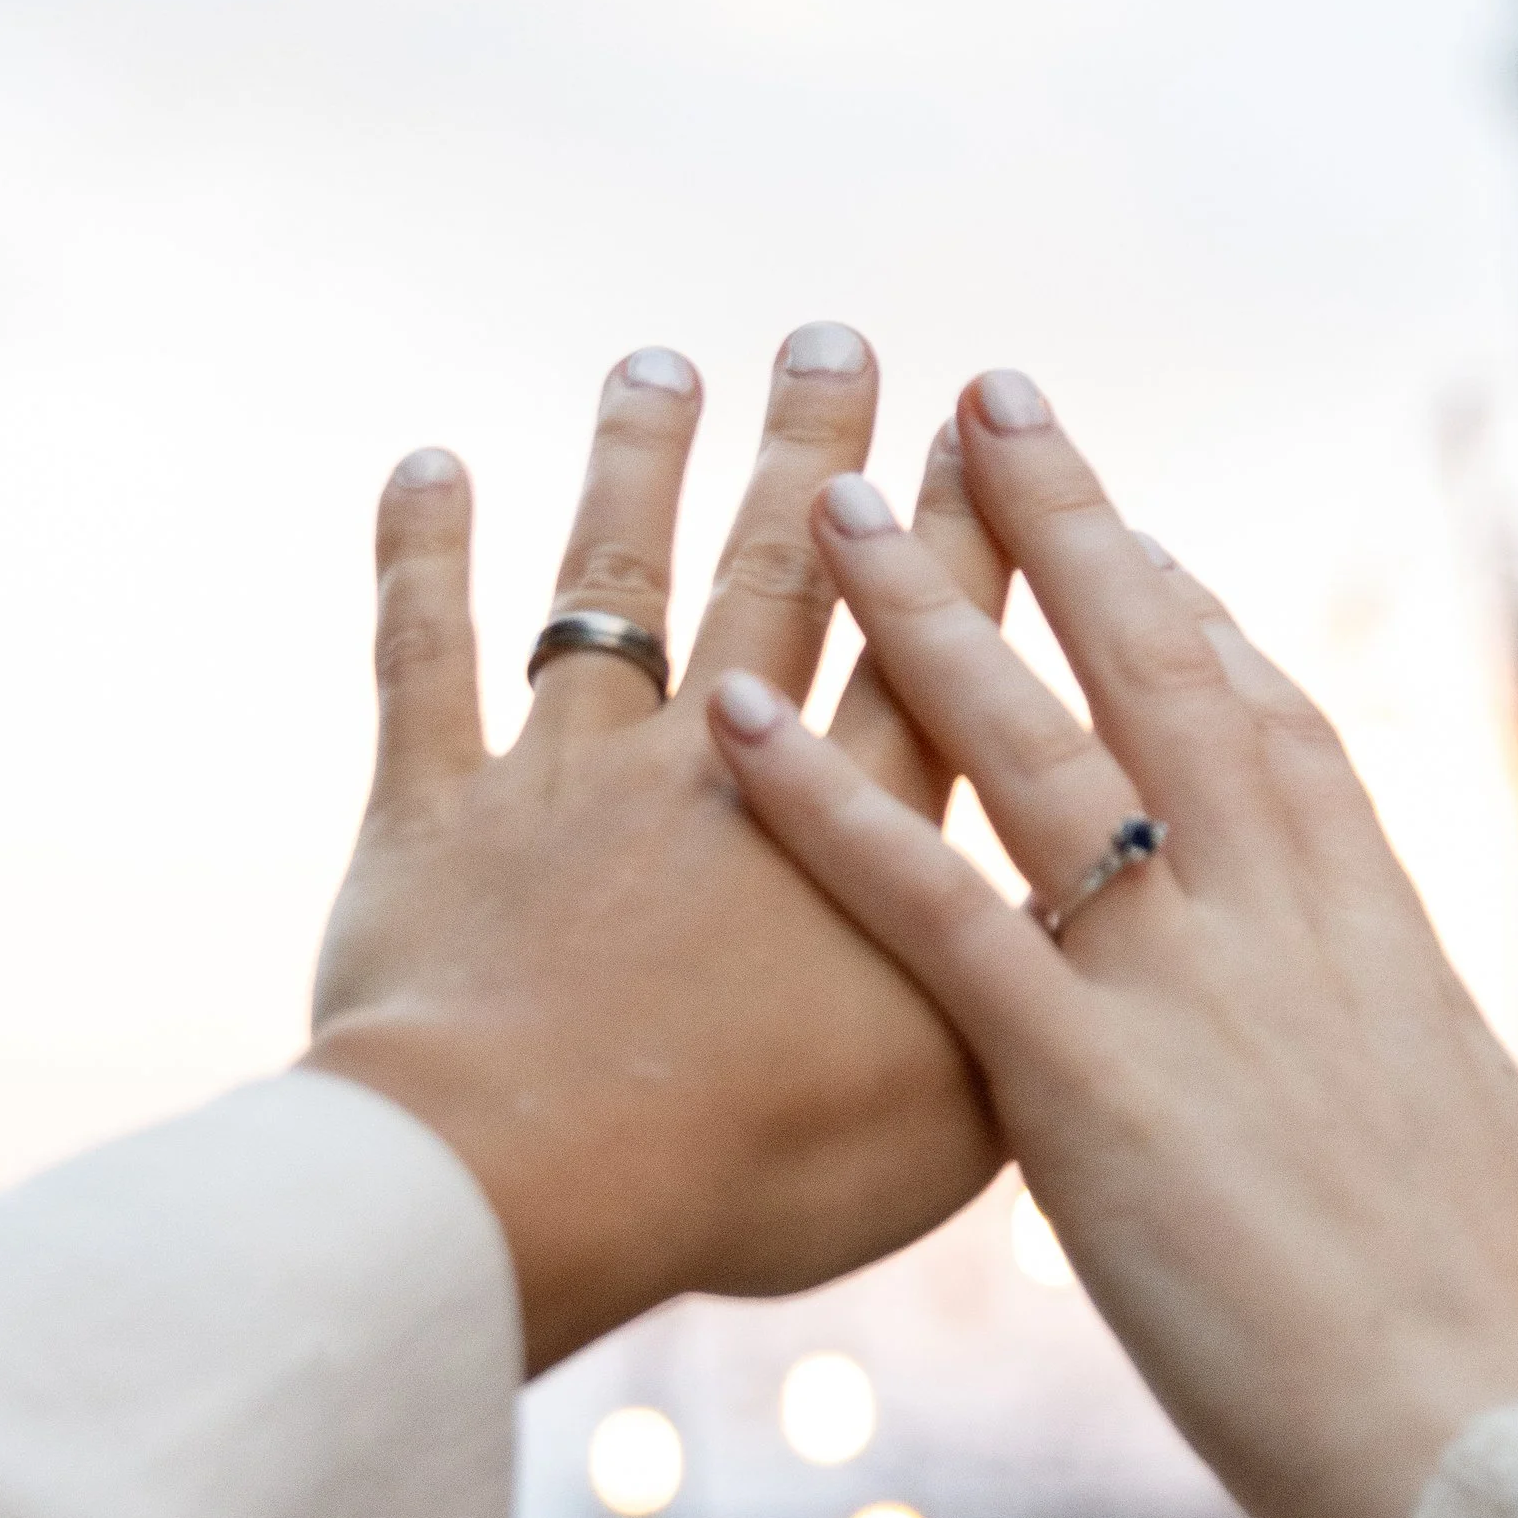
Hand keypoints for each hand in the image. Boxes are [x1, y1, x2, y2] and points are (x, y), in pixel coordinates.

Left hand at [306, 328, 1006, 1376]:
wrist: (535, 1181)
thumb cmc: (756, 1168)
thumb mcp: (957, 1113)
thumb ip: (1021, 997)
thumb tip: (1096, 926)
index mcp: (853, 832)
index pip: (921, 648)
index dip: (952, 529)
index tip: (973, 418)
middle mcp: (718, 768)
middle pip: (775, 578)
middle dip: (811, 451)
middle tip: (829, 337)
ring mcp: (570, 781)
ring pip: (609, 587)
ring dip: (633, 465)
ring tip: (655, 364)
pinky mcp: (436, 819)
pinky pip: (424, 662)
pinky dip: (421, 559)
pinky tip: (423, 464)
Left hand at [703, 370, 1517, 1517]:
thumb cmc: (1512, 1354)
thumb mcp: (1455, 1178)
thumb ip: (1378, 1099)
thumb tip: (1372, 1106)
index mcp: (1380, 935)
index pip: (1269, 727)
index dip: (1189, 613)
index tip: (1127, 530)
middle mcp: (1285, 920)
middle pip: (1162, 674)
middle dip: (1071, 528)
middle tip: (991, 398)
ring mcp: (1189, 989)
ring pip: (1041, 750)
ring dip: (932, 614)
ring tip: (845, 495)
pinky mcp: (1091, 1091)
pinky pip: (937, 914)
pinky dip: (827, 810)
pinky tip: (738, 729)